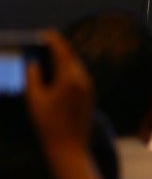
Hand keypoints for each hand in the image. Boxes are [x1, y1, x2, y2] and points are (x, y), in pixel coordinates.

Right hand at [25, 31, 93, 155]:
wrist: (69, 147)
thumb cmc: (48, 124)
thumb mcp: (35, 99)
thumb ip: (34, 77)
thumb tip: (34, 62)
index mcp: (70, 78)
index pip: (63, 52)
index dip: (55, 40)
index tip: (47, 32)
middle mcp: (84, 80)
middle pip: (72, 58)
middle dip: (60, 49)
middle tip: (46, 41)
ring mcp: (89, 88)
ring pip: (77, 67)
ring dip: (65, 59)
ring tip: (51, 54)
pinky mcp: (90, 96)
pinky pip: (80, 77)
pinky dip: (69, 70)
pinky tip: (60, 71)